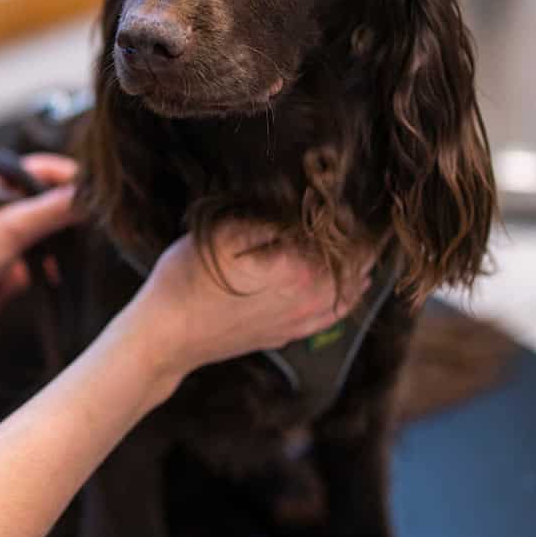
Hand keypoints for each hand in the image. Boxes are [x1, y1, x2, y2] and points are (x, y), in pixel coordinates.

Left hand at [0, 154, 81, 351]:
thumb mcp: (7, 227)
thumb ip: (50, 210)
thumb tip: (88, 195)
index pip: (40, 171)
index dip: (68, 175)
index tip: (97, 188)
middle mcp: (1, 216)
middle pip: (49, 206)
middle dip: (74, 212)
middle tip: (103, 220)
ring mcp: (6, 247)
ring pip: (49, 239)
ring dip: (68, 244)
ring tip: (92, 247)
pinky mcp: (10, 278)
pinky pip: (44, 271)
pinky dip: (60, 272)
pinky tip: (71, 275)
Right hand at [120, 223, 376, 380]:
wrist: (167, 337)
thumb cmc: (188, 279)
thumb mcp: (223, 234)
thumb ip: (271, 221)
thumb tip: (309, 207)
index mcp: (299, 270)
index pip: (345, 241)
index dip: (353, 218)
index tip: (356, 198)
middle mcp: (308, 300)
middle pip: (353, 269)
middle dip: (363, 245)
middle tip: (368, 223)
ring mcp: (298, 323)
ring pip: (347, 296)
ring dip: (360, 273)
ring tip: (368, 253)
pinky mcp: (284, 335)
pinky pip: (329, 318)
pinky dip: (345, 301)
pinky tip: (347, 293)